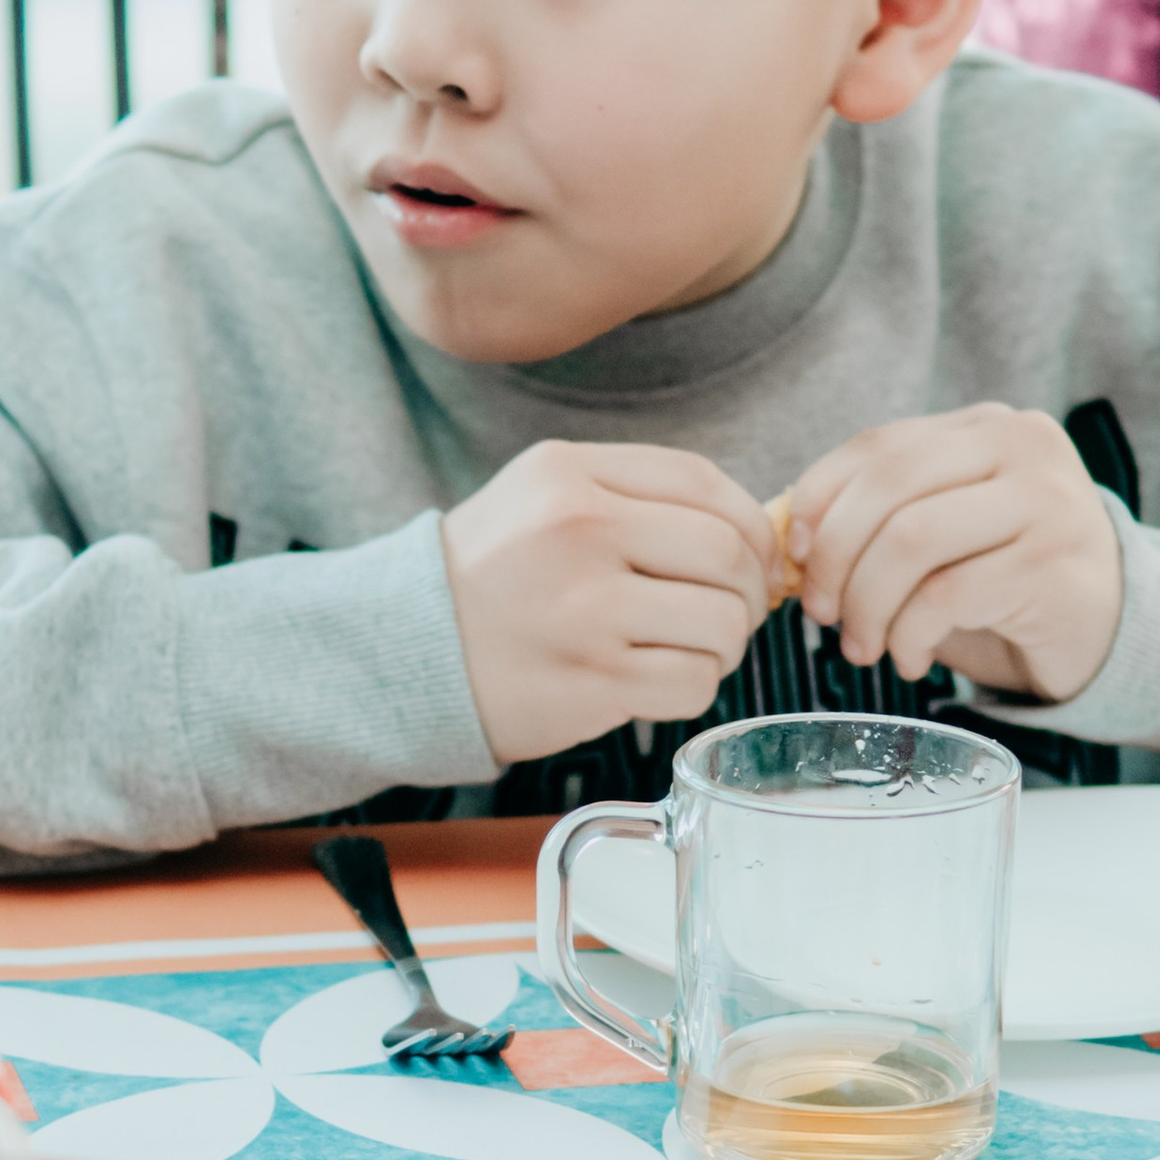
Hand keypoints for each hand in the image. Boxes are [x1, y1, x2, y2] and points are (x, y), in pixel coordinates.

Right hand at [442, 441, 776, 765]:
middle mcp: (579, 531)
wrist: (405, 652)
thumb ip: (638, 495)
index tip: (752, 556)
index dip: (750, 524)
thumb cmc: (493, 576)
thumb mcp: (543, 497)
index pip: (703, 482)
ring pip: (722, 623)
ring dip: (726, 644)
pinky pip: (693, 682)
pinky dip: (694, 685)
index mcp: (569, 474)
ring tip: (691, 648)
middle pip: (726, 552)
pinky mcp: (591, 680)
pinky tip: (659, 680)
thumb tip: (754, 535)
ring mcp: (585, 609)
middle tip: (726, 611)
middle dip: (746, 590)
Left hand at [780, 407, 1124, 703]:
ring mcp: (1045, 501)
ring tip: (862, 647)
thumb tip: (790, 540)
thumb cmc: (1005, 581)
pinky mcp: (1053, 565)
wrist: (1108, 629)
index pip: (879, 445)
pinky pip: (946, 596)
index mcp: (984, 426)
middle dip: (836, 558)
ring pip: (912, 540)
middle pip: (889, 487)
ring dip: (867, 605)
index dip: (821, 499)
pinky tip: (910, 659)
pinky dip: (909, 635)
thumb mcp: (942, 534)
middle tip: (820, 615)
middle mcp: (1021, 445)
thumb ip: (880, 518)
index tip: (795, 556)